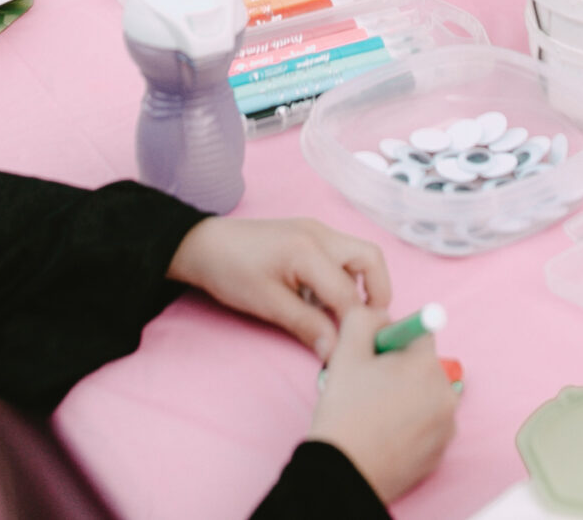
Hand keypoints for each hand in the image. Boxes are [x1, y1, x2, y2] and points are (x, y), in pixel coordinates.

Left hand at [167, 216, 390, 360]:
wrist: (204, 245)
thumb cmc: (231, 272)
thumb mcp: (268, 304)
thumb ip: (306, 326)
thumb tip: (336, 352)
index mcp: (308, 250)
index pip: (348, 294)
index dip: (354, 326)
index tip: (355, 351)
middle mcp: (321, 234)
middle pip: (371, 259)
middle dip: (378, 293)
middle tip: (367, 325)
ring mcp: (316, 230)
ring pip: (359, 255)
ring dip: (359, 285)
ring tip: (340, 315)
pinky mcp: (309, 234)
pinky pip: (341, 255)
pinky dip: (343, 278)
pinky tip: (321, 299)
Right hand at [307, 301, 457, 504]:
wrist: (344, 471)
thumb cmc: (345, 412)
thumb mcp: (346, 352)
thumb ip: (365, 318)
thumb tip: (381, 314)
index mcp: (426, 365)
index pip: (418, 333)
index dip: (392, 341)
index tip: (375, 357)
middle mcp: (446, 393)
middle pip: (424, 365)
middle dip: (400, 370)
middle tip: (370, 387)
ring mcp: (447, 426)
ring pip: (427, 395)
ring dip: (407, 396)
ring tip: (376, 412)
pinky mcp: (442, 451)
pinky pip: (429, 424)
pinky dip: (412, 423)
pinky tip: (386, 432)